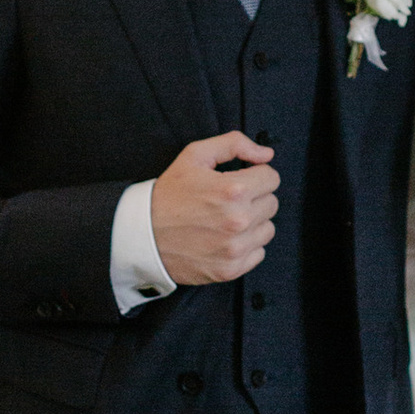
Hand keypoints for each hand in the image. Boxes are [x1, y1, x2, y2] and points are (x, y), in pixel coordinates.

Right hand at [151, 133, 277, 285]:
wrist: (142, 235)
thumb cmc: (169, 194)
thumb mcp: (195, 155)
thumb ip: (234, 144)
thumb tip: (266, 154)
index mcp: (233, 190)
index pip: (272, 178)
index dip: (256, 175)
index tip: (242, 180)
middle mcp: (238, 220)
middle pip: (272, 203)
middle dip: (254, 198)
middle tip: (229, 201)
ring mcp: (235, 248)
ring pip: (267, 229)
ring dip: (253, 223)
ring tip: (226, 220)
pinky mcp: (231, 269)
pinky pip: (258, 253)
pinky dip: (246, 246)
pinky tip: (224, 238)